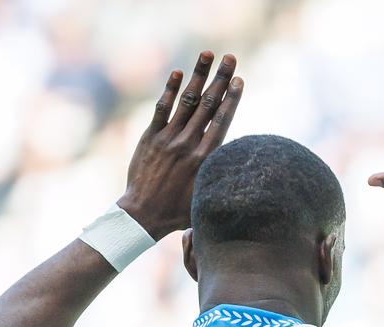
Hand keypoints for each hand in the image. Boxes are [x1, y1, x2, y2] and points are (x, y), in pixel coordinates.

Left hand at [118, 52, 244, 237]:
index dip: (231, 98)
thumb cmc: (179, 212)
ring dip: (198, 75)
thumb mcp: (207, 196)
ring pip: (186, 101)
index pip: (221, 121)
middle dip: (221, 79)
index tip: (239, 80)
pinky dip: (170, 90)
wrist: (143, 215)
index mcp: (204, 159)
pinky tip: (178, 73)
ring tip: (207, 54)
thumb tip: (238, 167)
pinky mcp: (150, 138)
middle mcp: (187, 144)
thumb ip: (220, 176)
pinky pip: (162, 109)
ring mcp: (167, 138)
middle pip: (208, 104)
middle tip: (231, 58)